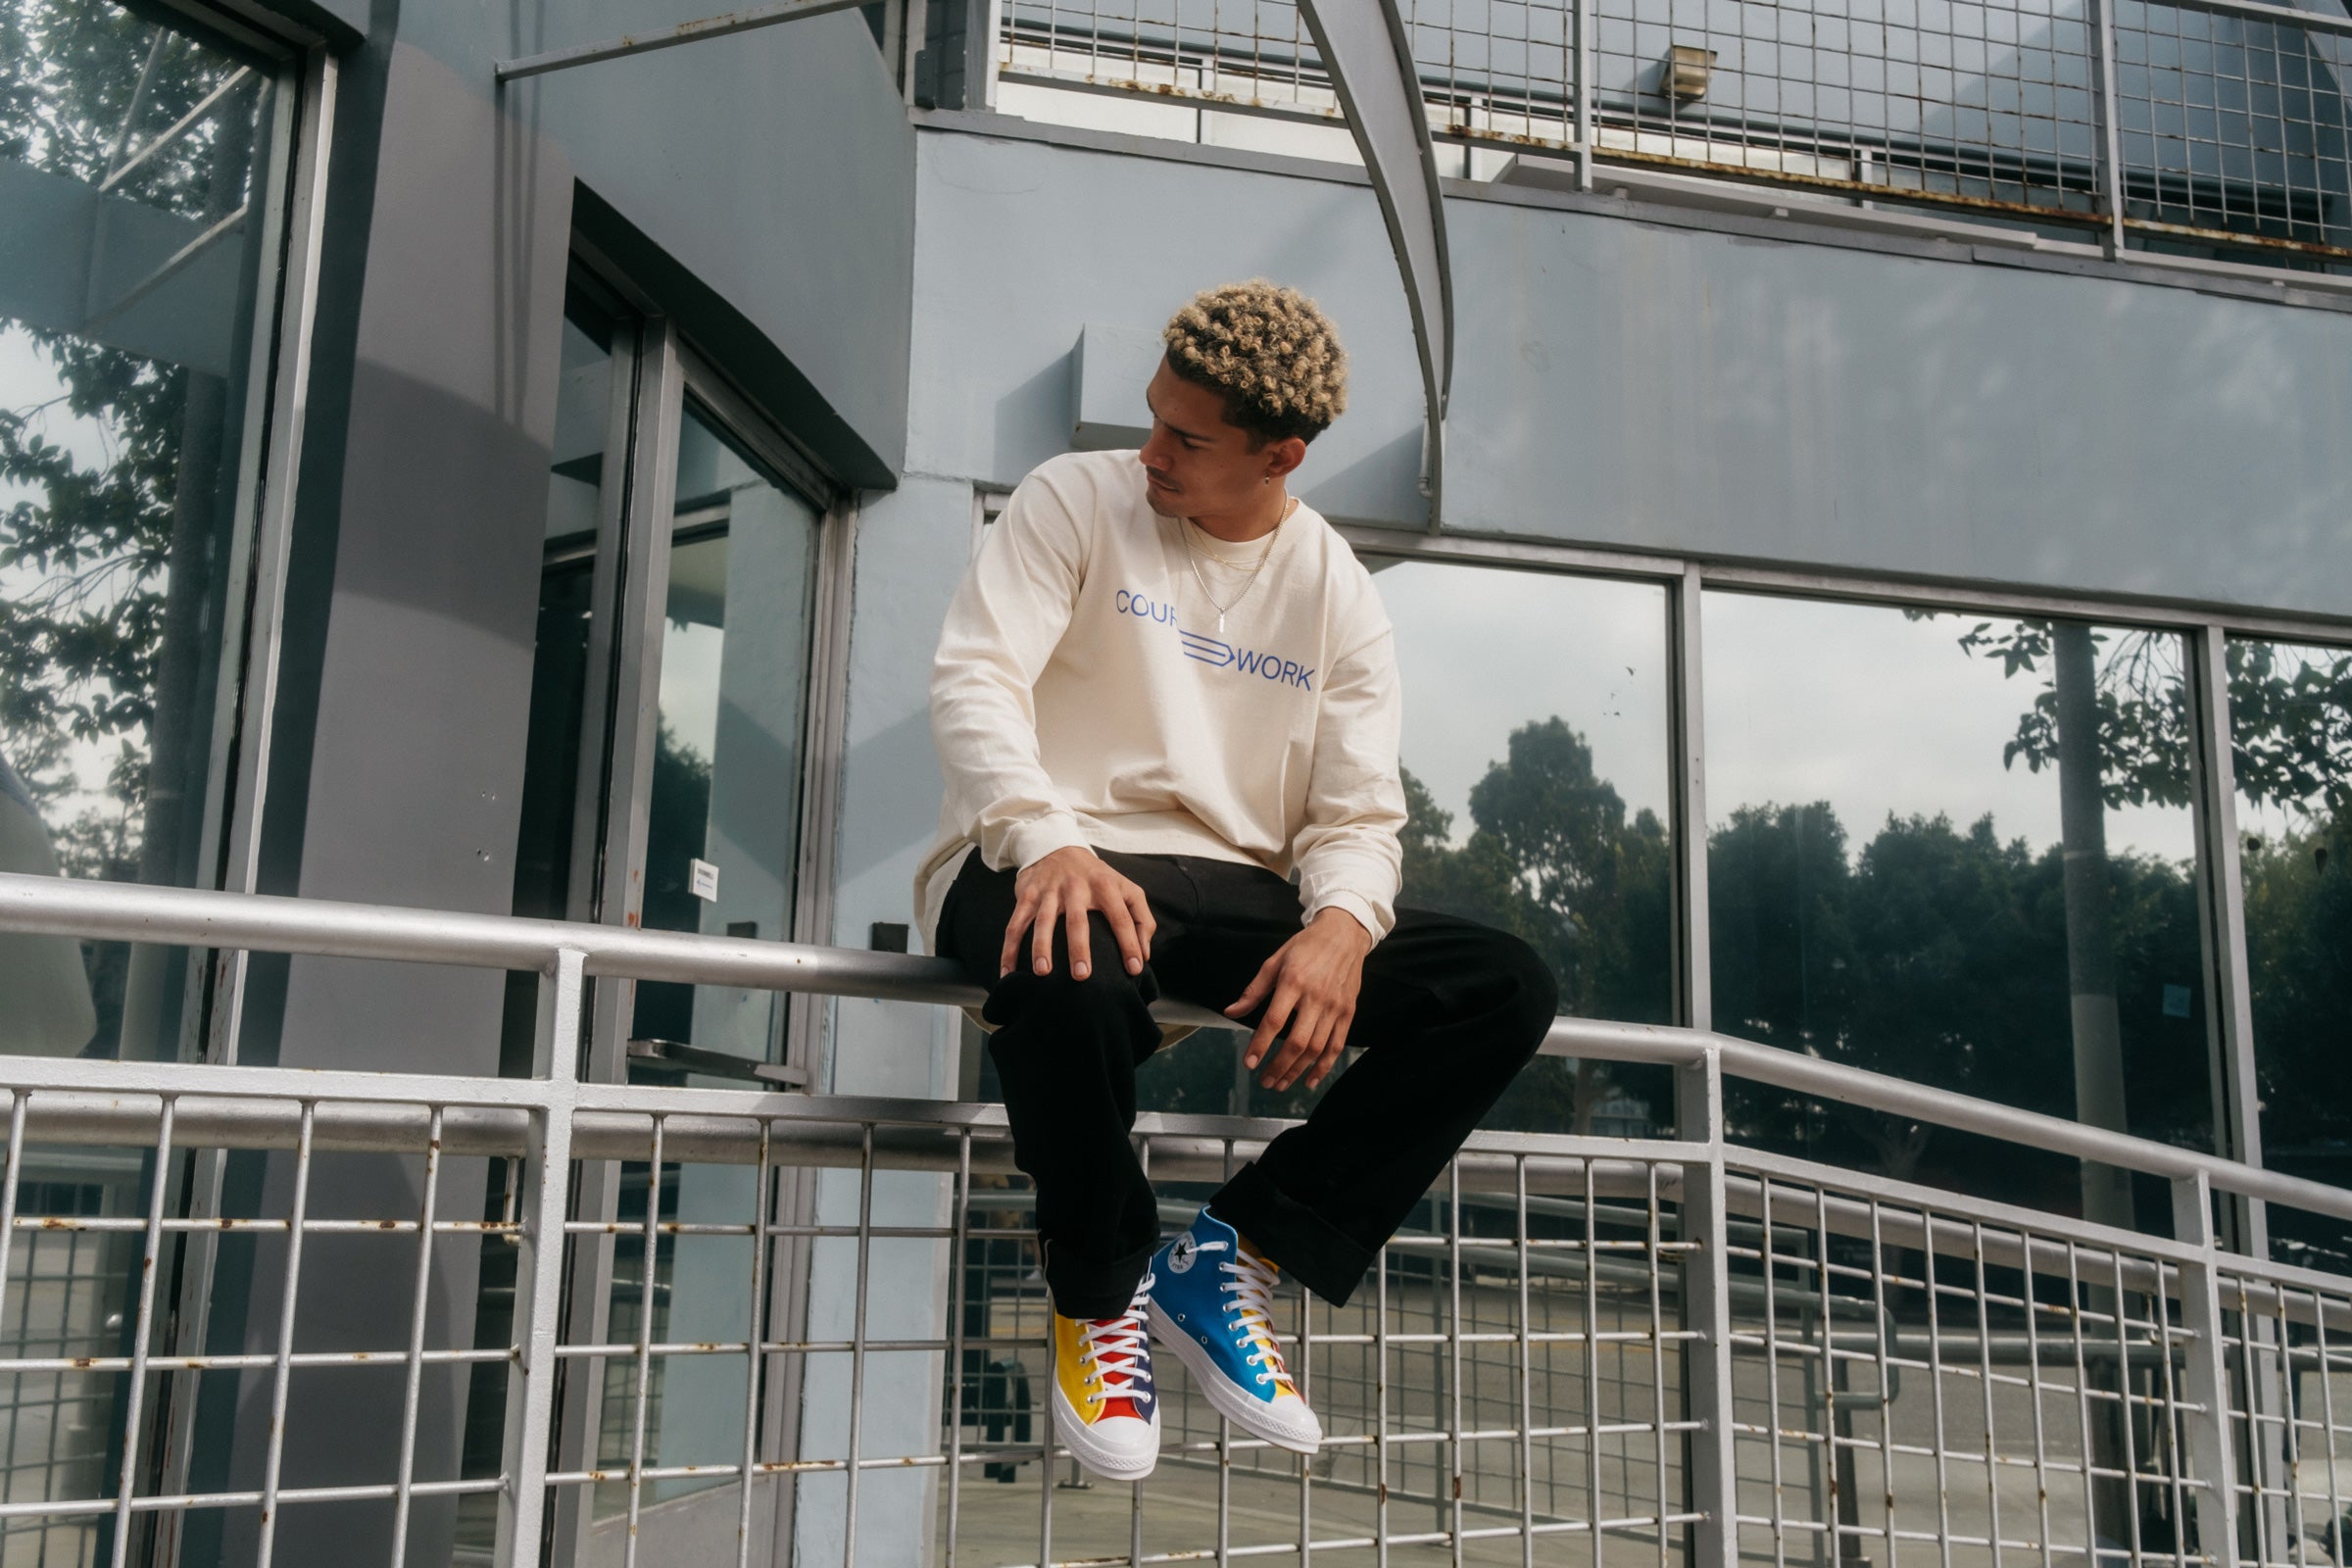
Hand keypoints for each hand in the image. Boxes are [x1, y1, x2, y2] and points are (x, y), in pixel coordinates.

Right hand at [998, 847, 1155, 981]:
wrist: (1055, 845)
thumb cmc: (1096, 877)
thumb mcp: (1125, 887)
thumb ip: (1141, 919)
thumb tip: (1145, 955)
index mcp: (1105, 885)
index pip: (1121, 916)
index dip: (1130, 943)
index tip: (1134, 969)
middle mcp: (1076, 887)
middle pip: (1077, 920)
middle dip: (1079, 948)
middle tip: (1082, 976)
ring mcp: (1049, 892)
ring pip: (1043, 922)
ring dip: (1041, 947)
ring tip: (1043, 973)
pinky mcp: (1026, 896)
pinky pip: (1015, 925)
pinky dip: (1009, 949)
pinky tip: (1007, 972)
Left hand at [1225, 908, 1370, 1091]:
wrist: (1344, 934)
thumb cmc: (1306, 946)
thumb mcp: (1274, 961)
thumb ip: (1254, 990)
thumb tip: (1231, 1012)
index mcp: (1294, 982)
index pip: (1274, 1021)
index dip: (1260, 1045)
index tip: (1249, 1062)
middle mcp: (1316, 997)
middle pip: (1297, 1042)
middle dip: (1278, 1066)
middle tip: (1264, 1081)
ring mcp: (1334, 1007)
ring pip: (1316, 1048)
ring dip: (1297, 1070)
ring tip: (1280, 1084)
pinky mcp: (1347, 1012)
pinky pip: (1336, 1045)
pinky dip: (1324, 1066)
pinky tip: (1310, 1079)